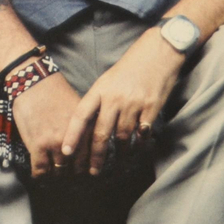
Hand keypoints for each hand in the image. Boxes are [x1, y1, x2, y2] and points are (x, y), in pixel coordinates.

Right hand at [9, 72, 80, 177]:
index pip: (91, 158)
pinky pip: (40, 170)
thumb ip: (85, 127)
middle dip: (72, 174)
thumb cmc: (55, 92)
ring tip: (53, 175)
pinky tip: (38, 175)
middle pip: (76, 169)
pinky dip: (39, 176)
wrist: (33, 82)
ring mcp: (55, 144)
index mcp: (87, 131)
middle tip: (67, 175)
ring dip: (56, 175)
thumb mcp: (79, 108)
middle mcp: (74, 140)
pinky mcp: (37, 146)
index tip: (85, 172)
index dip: (88, 168)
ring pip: (58, 171)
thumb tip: (88, 144)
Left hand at [63, 31, 183, 174]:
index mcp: (99, 90)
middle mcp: (114, 98)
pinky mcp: (152, 108)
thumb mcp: (107, 80)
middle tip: (92, 171)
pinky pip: (142, 133)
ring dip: (119, 153)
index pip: (81, 116)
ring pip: (122, 136)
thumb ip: (99, 101)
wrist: (158, 53)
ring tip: (117, 163)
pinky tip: (137, 150)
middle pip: (101, 133)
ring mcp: (133, 104)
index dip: (72, 135)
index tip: (65, 152)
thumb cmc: (129, 68)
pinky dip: (139, 144)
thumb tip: (89, 124)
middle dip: (96, 155)